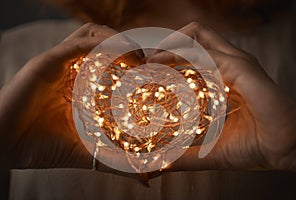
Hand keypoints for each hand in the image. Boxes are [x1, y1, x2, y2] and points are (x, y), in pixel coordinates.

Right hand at [0, 23, 149, 184]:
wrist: (7, 148)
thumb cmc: (46, 149)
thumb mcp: (91, 153)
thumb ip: (119, 163)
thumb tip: (147, 181)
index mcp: (80, 83)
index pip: (111, 58)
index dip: (133, 61)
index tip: (152, 73)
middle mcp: (71, 69)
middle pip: (103, 40)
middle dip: (128, 46)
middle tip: (146, 62)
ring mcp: (58, 63)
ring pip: (91, 34)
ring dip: (116, 40)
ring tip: (135, 57)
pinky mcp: (45, 62)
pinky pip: (76, 44)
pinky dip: (99, 45)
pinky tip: (118, 55)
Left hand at [147, 22, 295, 171]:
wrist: (285, 150)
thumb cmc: (254, 148)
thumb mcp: (210, 151)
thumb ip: (184, 156)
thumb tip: (159, 167)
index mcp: (224, 78)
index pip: (192, 56)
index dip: (169, 58)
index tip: (148, 70)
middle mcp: (229, 64)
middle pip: (192, 38)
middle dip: (165, 45)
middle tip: (146, 62)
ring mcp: (235, 62)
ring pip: (196, 35)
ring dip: (168, 44)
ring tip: (149, 61)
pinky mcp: (239, 67)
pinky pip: (203, 52)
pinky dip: (178, 54)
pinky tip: (162, 64)